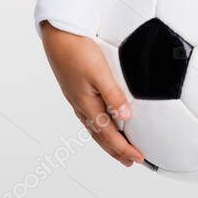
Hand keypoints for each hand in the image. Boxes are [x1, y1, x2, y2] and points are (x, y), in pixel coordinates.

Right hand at [39, 20, 144, 167]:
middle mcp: (81, 106)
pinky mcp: (76, 91)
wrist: (58, 35)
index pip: (109, 136)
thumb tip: (126, 118)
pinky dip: (100, 128)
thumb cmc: (78, 51)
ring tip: (119, 150)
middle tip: (131, 162)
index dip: (124, 149)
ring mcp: (77, 100)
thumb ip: (113, 95)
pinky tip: (103, 124)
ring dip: (108, 142)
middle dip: (116, 151)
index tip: (139, 158)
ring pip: (94, 129)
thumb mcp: (100, 73)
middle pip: (100, 137)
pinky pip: (90, 118)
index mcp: (87, 105)